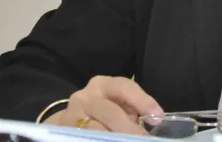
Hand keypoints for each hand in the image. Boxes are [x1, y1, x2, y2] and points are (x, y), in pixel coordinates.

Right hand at [43, 76, 162, 134]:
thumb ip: (132, 108)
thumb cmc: (103, 110)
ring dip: (114, 138)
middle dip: (129, 128)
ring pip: (95, 130)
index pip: (124, 87)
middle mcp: (85, 97)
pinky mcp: (64, 130)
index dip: (143, 101)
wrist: (71, 120)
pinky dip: (99, 140)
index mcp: (102, 84)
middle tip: (143, 139)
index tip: (157, 117)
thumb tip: (153, 120)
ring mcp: (72, 115)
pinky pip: (84, 138)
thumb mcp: (116, 103)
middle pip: (110, 112)